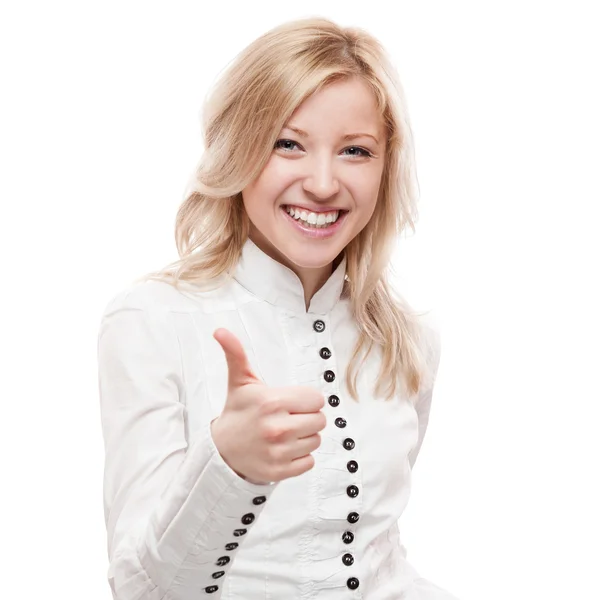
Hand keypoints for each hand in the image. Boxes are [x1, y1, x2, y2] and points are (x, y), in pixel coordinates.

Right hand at [211, 328, 325, 483]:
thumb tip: (220, 330)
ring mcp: (278, 452)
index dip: (306, 400)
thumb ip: (236, 354)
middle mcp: (277, 428)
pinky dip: (300, 457)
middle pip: (320, 420)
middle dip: (307, 418)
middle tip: (288, 418)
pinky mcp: (280, 471)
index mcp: (272, 402)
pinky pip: (310, 461)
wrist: (221, 450)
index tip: (290, 403)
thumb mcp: (240, 382)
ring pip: (316, 441)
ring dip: (304, 438)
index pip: (317, 399)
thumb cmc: (238, 412)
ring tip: (284, 434)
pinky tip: (283, 450)